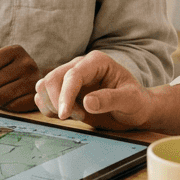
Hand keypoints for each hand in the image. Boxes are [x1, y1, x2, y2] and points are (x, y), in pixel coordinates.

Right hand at [34, 50, 155, 130]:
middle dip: (57, 101)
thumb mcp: (130, 100)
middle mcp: (80, 66)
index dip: (65, 95)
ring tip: (76, 115)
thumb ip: (110, 99)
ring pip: (43, 86)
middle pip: (52, 79)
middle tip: (78, 117)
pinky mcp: (64, 91)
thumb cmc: (136, 102)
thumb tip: (87, 102)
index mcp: (96, 62)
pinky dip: (49, 109)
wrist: (134, 110)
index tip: (64, 115)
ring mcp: (70, 78)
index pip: (72, 75)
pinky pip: (44, 97)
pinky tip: (69, 115)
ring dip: (52, 105)